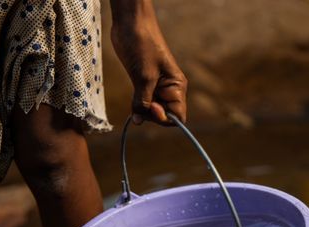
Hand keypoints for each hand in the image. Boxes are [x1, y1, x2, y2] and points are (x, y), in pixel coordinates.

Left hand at [111, 3, 186, 124]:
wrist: (131, 23)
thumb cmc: (143, 45)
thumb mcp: (144, 76)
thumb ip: (143, 101)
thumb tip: (139, 121)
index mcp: (176, 86)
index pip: (178, 115)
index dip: (165, 118)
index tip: (152, 108)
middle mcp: (169, 89)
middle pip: (165, 115)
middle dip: (153, 115)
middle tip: (140, 105)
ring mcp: (156, 87)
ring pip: (153, 110)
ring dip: (143, 111)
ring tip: (134, 101)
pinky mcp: (143, 83)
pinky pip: (144, 102)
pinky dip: (137, 106)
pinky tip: (132, 104)